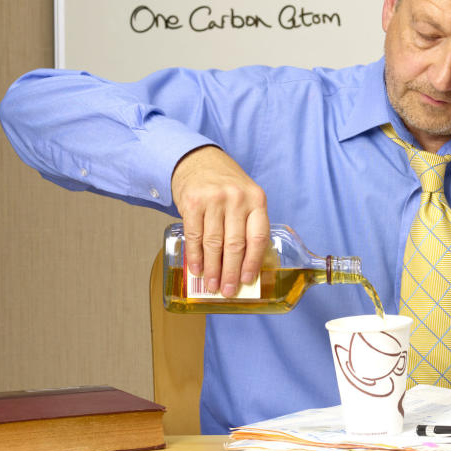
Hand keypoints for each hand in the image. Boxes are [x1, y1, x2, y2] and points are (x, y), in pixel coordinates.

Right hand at [170, 146, 269, 295]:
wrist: (199, 160)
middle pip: (234, 244)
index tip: (247, 280)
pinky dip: (195, 256)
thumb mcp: (246, 198)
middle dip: (231, 272)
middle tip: (228, 290)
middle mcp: (237, 199)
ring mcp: (214, 200)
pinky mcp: (192, 202)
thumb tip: (244, 264)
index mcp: (257, 200)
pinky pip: (194, 236)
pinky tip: (197, 269)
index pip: (258, 237)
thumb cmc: (227, 185)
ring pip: (213, 244)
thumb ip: (248, 224)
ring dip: (212, 269)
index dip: (252, 262)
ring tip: (212, 286)